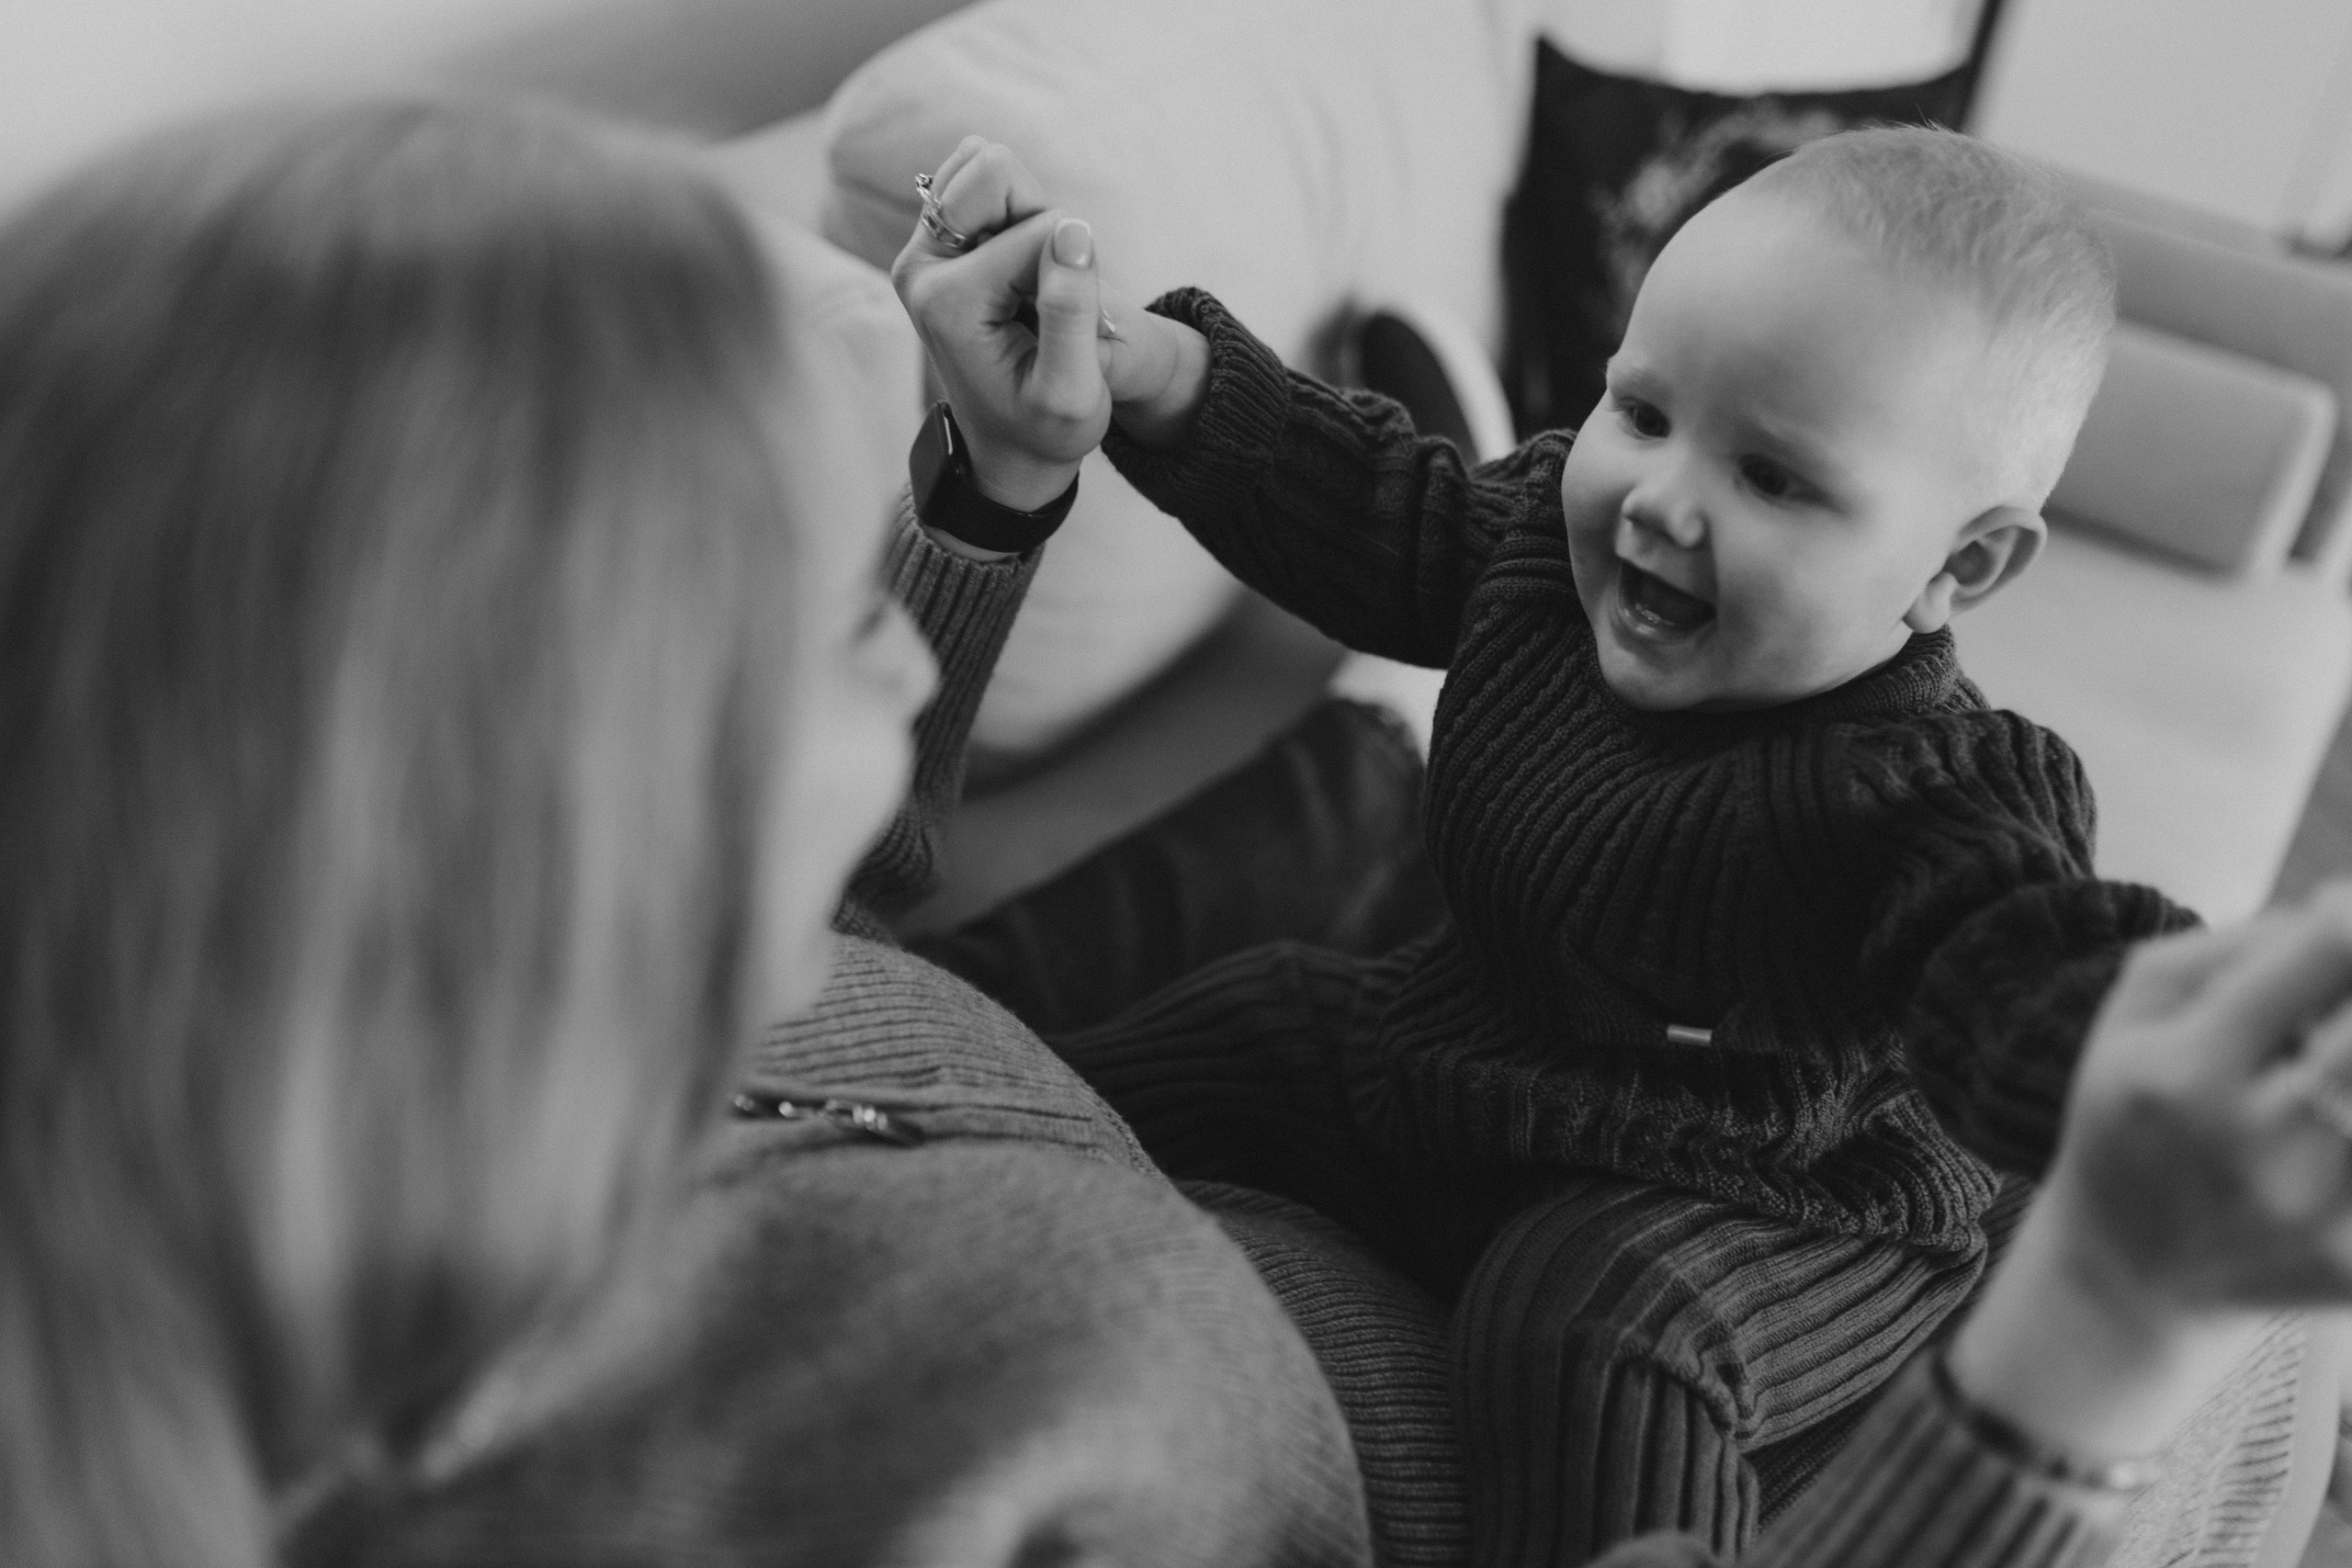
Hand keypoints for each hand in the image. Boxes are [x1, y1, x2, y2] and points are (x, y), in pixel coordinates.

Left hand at [891, 139, 1108, 509]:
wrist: (1012, 447)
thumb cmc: (1046, 428)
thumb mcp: (1072, 394)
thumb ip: (1073, 314)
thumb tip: (1073, 229)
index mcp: (948, 301)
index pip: (1041, 231)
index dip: (1077, 272)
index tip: (1068, 329)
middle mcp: (920, 265)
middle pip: (995, 170)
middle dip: (1043, 220)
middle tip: (1046, 290)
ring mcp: (922, 246)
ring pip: (988, 166)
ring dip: (1029, 213)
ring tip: (1033, 282)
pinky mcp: (935, 237)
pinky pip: (978, 175)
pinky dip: (1013, 206)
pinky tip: (1021, 262)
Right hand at [2054, 888, 2351, 1313]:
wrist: (2124, 1273)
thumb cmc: (2131, 1116)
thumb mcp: (2132, 1015)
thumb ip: (2235, 948)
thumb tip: (2342, 910)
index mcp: (2182, 1071)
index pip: (2324, 956)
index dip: (2350, 925)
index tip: (2344, 924)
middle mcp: (2248, 1142)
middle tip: (2324, 1026)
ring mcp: (2310, 1213)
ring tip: (2317, 1078)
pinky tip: (2326, 1135)